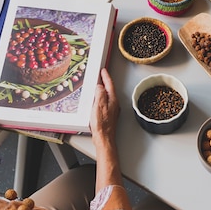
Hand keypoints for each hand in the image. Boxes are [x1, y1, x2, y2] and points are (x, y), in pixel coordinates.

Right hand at [89, 68, 123, 190]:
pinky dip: (100, 99)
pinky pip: (104, 103)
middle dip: (105, 82)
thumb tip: (99, 86)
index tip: (103, 70)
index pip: (109, 84)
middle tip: (101, 75)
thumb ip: (100, 94)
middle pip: (109, 90)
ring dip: (102, 90)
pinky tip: (96, 101)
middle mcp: (114, 105)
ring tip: (97, 86)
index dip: (106, 76)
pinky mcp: (108, 116)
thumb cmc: (102, 124)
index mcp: (113, 100)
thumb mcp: (99, 105)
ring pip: (107, 97)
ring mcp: (112, 111)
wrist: (104, 139)